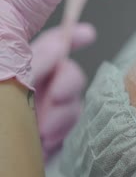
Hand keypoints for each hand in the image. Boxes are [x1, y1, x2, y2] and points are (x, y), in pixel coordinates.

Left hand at [30, 23, 95, 160]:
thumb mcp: (7, 82)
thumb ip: (34, 63)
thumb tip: (60, 44)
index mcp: (19, 69)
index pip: (49, 44)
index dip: (70, 36)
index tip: (88, 34)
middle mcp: (34, 88)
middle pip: (69, 73)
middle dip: (69, 83)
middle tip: (57, 96)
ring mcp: (43, 113)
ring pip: (74, 103)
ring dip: (64, 115)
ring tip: (44, 131)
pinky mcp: (49, 138)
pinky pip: (71, 129)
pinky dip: (62, 134)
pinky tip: (44, 142)